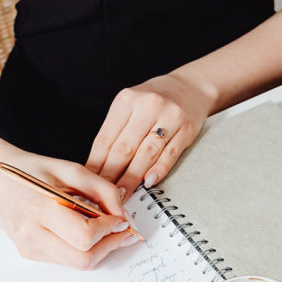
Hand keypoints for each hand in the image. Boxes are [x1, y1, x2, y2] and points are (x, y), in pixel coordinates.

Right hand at [0, 146, 135, 268]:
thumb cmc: (31, 169)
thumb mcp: (70, 168)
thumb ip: (101, 189)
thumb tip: (122, 213)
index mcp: (41, 208)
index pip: (85, 236)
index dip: (109, 230)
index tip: (121, 219)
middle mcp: (32, 233)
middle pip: (83, 259)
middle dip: (109, 246)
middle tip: (121, 230)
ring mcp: (28, 247)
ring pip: (75, 264)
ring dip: (98, 250)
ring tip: (106, 229)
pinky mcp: (28, 253)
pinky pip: (63, 260)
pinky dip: (81, 249)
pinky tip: (85, 230)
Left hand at [85, 73, 214, 199]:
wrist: (192, 86)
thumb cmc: (156, 99)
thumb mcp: (131, 104)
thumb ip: (116, 130)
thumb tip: (97, 165)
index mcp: (127, 100)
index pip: (106, 139)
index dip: (96, 164)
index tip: (90, 182)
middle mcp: (148, 105)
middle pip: (124, 148)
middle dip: (111, 176)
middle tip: (104, 195)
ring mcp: (169, 117)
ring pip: (146, 153)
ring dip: (132, 178)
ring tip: (122, 194)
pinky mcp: (186, 129)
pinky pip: (169, 154)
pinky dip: (158, 170)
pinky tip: (148, 182)